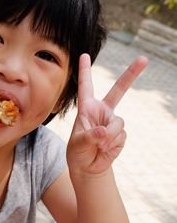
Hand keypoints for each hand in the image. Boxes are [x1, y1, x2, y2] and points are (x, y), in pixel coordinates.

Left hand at [67, 53, 147, 176]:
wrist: (88, 167)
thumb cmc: (77, 152)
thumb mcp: (77, 144)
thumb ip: (89, 136)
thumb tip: (104, 132)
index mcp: (87, 108)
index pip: (86, 86)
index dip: (85, 71)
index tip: (84, 55)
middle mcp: (102, 111)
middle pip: (119, 89)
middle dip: (132, 74)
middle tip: (144, 59)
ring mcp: (112, 121)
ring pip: (118, 123)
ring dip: (109, 136)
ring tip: (99, 145)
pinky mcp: (120, 134)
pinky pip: (120, 135)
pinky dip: (112, 144)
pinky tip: (104, 149)